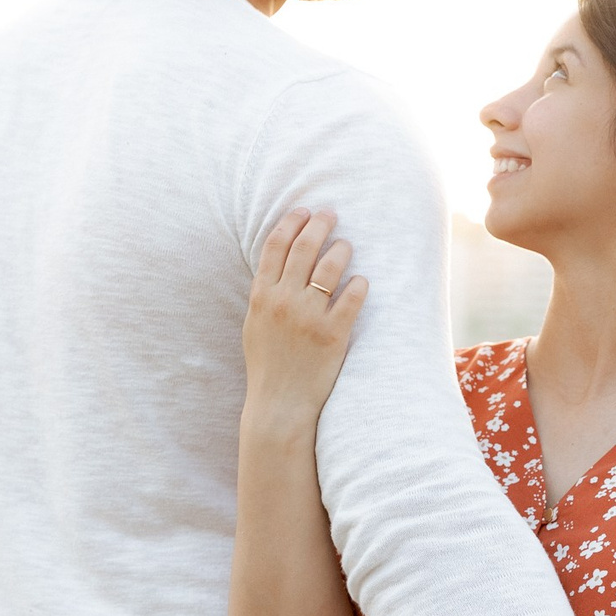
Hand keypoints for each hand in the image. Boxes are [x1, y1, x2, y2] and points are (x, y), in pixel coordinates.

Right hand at [244, 208, 367, 425]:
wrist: (279, 404)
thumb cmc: (268, 365)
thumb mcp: (254, 324)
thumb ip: (264, 293)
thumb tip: (276, 263)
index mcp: (261, 296)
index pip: (275, 245)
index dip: (291, 221)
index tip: (304, 210)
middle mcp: (283, 301)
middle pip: (304, 247)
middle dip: (320, 223)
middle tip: (332, 214)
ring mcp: (308, 316)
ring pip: (330, 266)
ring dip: (342, 249)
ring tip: (347, 246)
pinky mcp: (333, 334)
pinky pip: (352, 296)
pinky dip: (359, 283)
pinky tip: (361, 281)